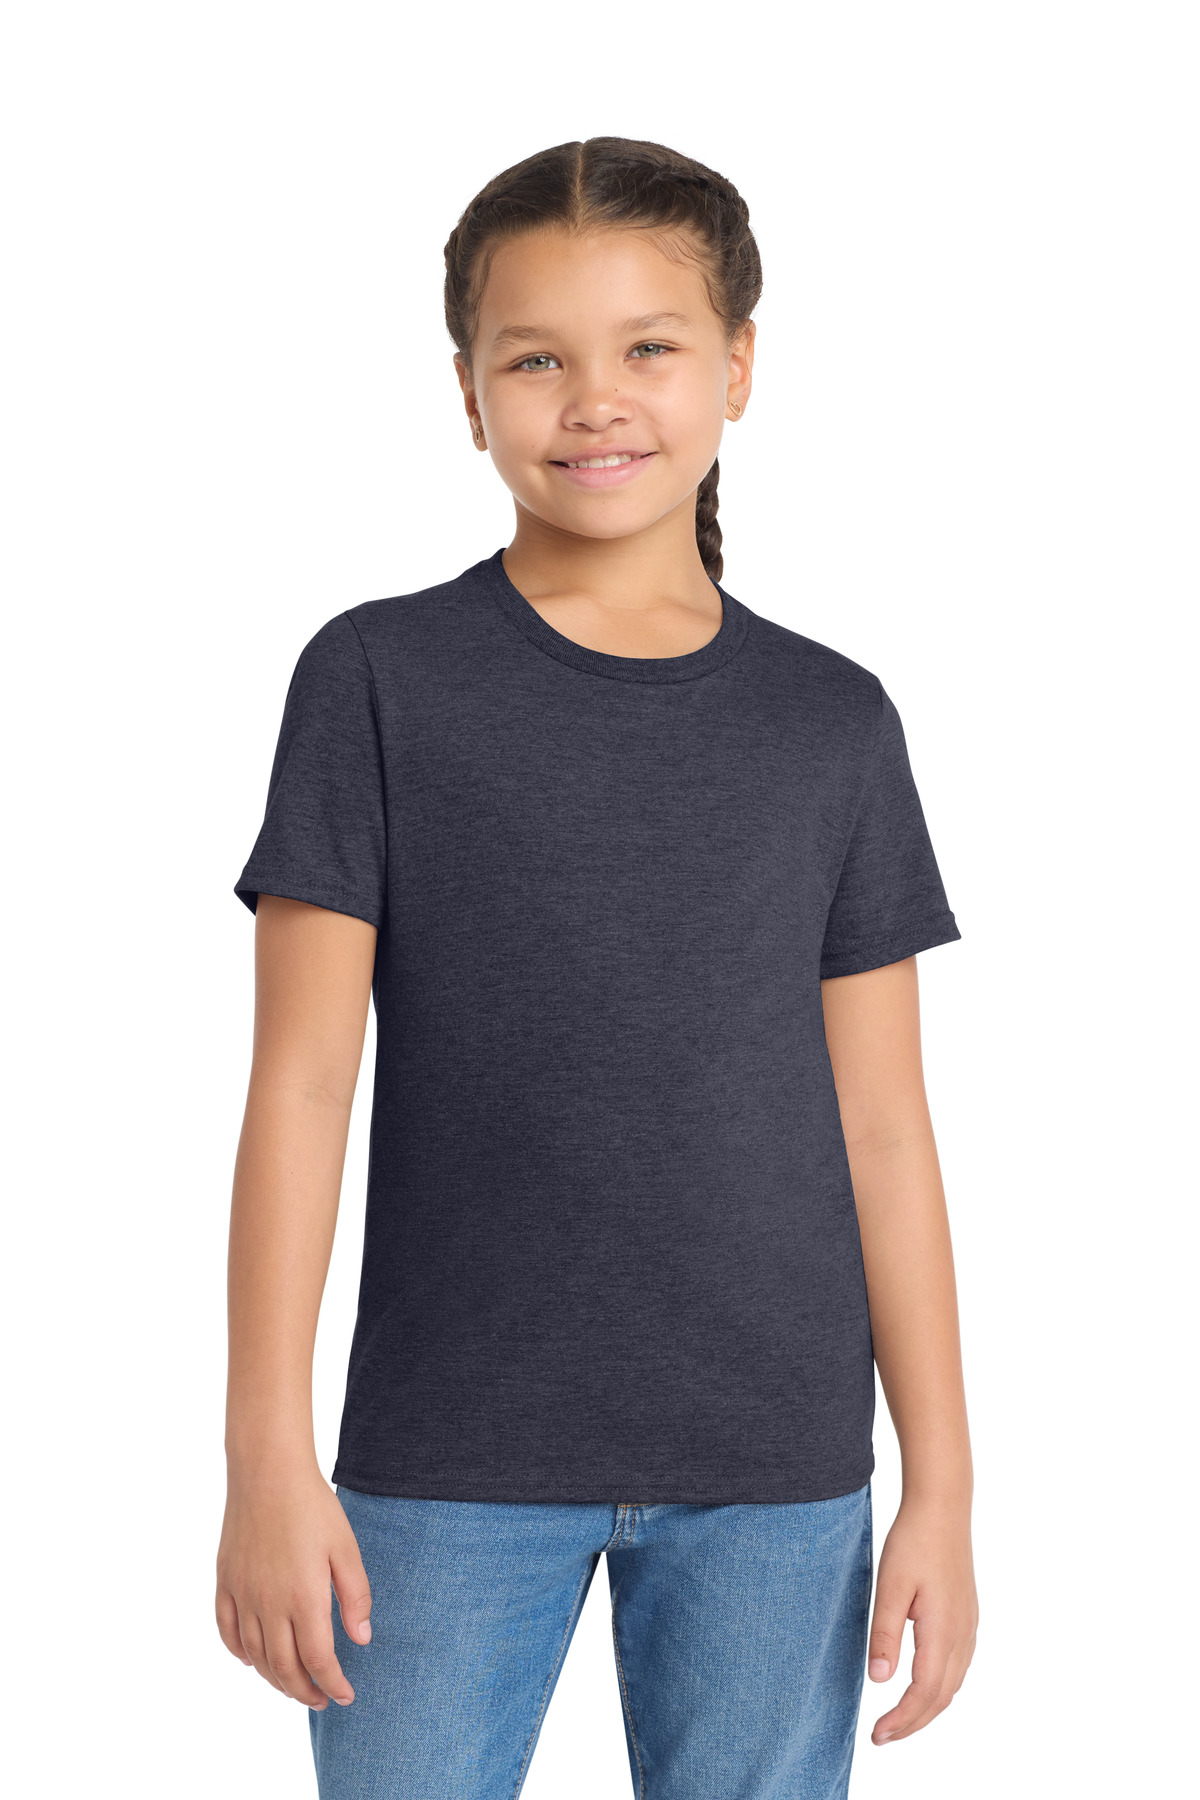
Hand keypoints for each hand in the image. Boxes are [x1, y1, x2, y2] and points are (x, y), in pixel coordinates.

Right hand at [216, 1463, 372, 1709]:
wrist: (267, 1471)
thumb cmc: (312, 1506)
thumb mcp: (346, 1548)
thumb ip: (355, 1596)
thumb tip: (360, 1640)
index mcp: (303, 1597)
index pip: (318, 1660)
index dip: (333, 1684)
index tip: (346, 1695)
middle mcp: (268, 1603)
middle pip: (283, 1668)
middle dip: (304, 1692)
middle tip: (322, 1700)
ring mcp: (242, 1594)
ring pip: (255, 1656)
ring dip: (274, 1679)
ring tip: (294, 1685)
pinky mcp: (225, 1582)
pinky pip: (227, 1631)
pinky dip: (240, 1653)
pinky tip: (253, 1659)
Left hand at [866, 1494, 977, 1744]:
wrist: (942, 1508)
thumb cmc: (912, 1542)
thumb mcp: (889, 1586)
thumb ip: (884, 1634)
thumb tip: (880, 1681)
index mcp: (943, 1630)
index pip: (924, 1692)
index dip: (902, 1719)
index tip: (878, 1735)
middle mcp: (963, 1634)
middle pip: (942, 1696)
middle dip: (913, 1722)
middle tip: (882, 1737)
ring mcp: (969, 1625)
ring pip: (953, 1683)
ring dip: (927, 1707)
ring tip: (898, 1719)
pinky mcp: (968, 1615)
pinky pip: (958, 1665)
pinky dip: (940, 1687)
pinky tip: (922, 1685)